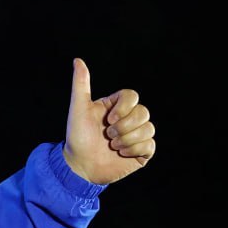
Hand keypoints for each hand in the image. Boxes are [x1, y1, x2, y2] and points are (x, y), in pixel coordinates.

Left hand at [62, 58, 155, 183]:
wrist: (79, 166)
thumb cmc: (76, 137)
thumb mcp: (77, 109)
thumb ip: (80, 85)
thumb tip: (78, 60)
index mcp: (116, 107)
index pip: (133, 96)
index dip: (124, 107)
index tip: (108, 119)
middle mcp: (127, 119)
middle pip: (144, 112)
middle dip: (125, 126)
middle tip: (108, 135)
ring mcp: (135, 136)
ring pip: (149, 128)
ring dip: (128, 139)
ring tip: (112, 145)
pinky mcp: (141, 152)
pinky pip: (151, 145)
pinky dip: (135, 149)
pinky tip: (121, 153)